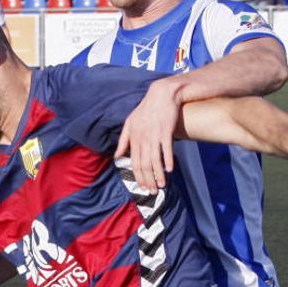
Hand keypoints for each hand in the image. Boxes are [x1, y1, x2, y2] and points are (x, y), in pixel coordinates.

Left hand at [114, 77, 179, 193]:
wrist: (162, 94)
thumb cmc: (146, 109)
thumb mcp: (130, 122)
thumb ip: (123, 140)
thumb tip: (117, 156)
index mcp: (133, 137)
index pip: (134, 162)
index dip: (138, 176)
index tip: (143, 187)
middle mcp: (142, 138)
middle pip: (144, 164)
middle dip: (148, 180)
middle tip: (153, 191)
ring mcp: (154, 135)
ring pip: (154, 159)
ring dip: (158, 175)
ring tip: (162, 185)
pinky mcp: (165, 130)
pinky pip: (166, 149)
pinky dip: (167, 160)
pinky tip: (169, 170)